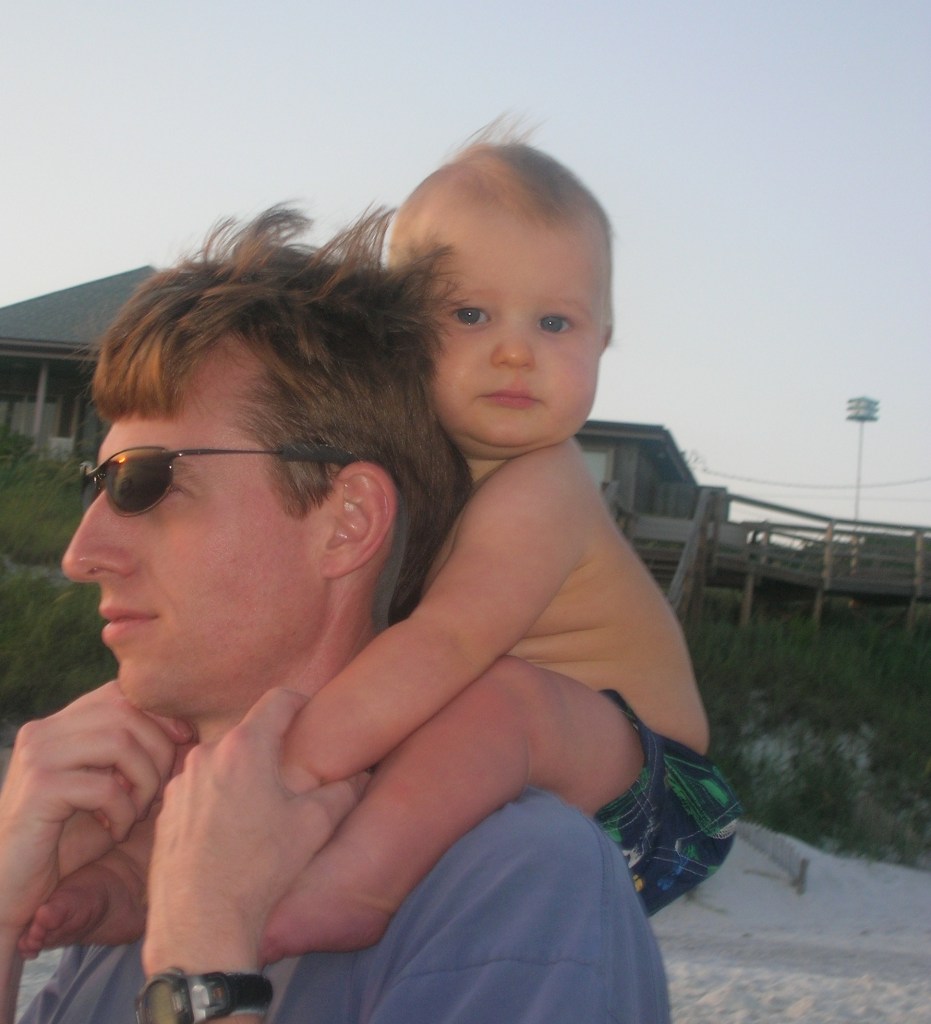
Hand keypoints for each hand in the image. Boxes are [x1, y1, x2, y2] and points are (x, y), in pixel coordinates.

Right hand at [0, 682, 185, 944]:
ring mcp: (38, 756)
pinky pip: (104, 786)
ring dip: (144, 781)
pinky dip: (122, 811)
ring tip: (137, 812)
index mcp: (59, 724)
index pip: (121, 692)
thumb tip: (190, 731)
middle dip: (158, 750)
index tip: (184, 743)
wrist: (11, 889)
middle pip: (126, 711)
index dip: (161, 714)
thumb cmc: (67, 840)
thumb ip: (137, 757)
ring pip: (120, 742)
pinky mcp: (38, 788)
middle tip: (156, 792)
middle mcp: (44, 731)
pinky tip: (114, 832)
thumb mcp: (110, 789)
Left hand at [143, 688, 362, 973]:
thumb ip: (342, 791)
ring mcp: (181, 784)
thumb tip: (356, 779)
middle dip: (271, 748)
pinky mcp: (165, 812)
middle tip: (292, 774)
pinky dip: (218, 800)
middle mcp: (207, 755)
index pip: (278, 700)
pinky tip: (231, 834)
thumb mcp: (315, 825)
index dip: (300, 702)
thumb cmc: (259, 869)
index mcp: (245, 747)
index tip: (311, 715)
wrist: (201, 923)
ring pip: (222, 764)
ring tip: (260, 810)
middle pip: (248, 734)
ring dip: (242, 775)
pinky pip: (200, 791)